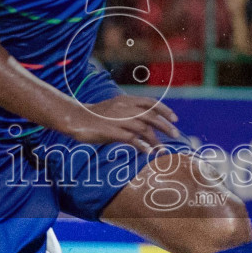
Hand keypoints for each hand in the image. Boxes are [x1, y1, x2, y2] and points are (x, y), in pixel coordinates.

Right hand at [63, 95, 180, 153]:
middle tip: (175, 134)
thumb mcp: (115, 108)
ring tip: (161, 149)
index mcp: (126, 100)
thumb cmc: (96, 115)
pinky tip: (147, 152)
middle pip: (151, 116)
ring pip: (143, 129)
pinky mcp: (112, 131)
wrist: (76, 117)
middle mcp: (124, 108)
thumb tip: (145, 124)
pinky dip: (141, 146)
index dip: (165, 110)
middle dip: (165, 126)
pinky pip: (131, 139)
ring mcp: (118, 120)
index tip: (175, 119)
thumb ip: (130, 113)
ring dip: (155, 140)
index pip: (151, 103)